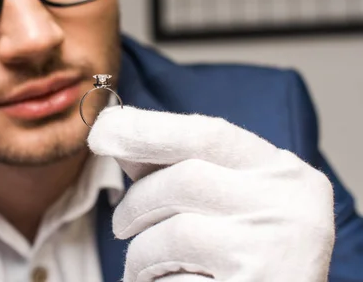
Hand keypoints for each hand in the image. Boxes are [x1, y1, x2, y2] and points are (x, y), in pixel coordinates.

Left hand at [87, 106, 334, 281]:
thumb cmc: (241, 256)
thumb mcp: (223, 202)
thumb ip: (177, 168)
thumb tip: (114, 131)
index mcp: (285, 174)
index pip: (210, 133)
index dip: (148, 127)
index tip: (103, 130)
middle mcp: (291, 207)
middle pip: (185, 180)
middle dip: (137, 201)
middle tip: (121, 225)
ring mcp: (275, 252)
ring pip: (175, 233)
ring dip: (141, 253)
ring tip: (144, 268)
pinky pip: (175, 280)